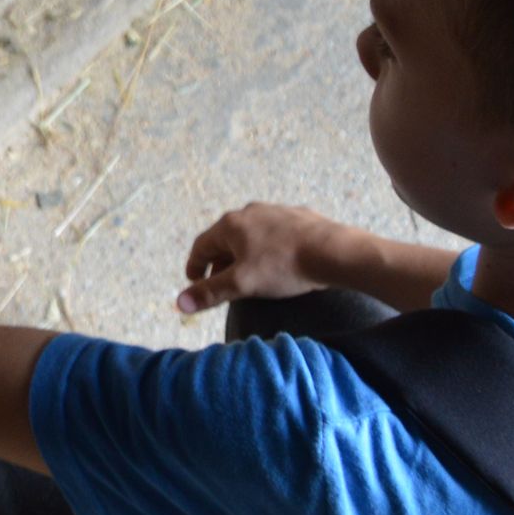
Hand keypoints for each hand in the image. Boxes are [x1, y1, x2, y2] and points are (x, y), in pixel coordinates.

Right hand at [177, 202, 341, 314]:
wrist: (334, 251)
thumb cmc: (283, 267)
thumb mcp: (242, 284)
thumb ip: (210, 292)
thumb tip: (179, 303)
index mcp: (230, 225)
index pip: (202, 245)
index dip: (195, 265)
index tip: (194, 281)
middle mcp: (249, 212)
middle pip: (226, 239)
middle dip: (221, 261)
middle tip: (222, 282)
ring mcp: (276, 211)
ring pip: (252, 235)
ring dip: (246, 253)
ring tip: (251, 273)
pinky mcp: (299, 216)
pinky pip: (276, 233)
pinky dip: (270, 248)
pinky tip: (281, 261)